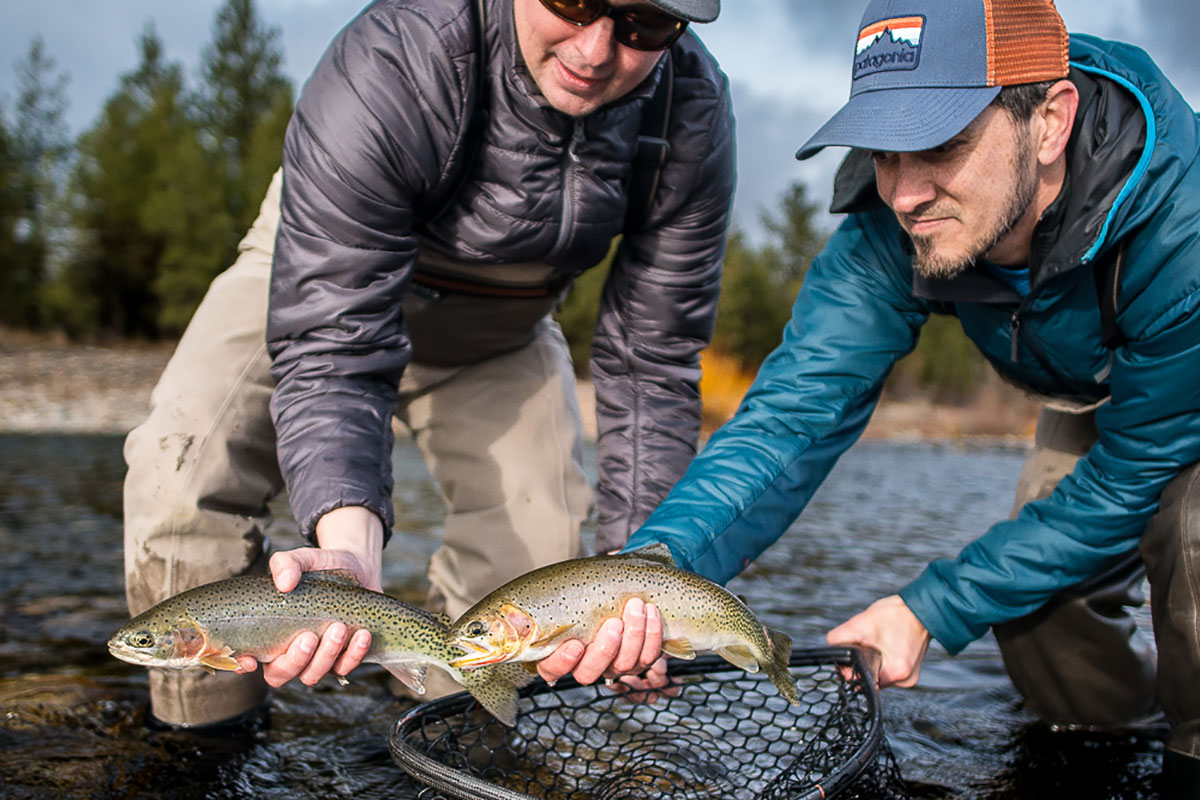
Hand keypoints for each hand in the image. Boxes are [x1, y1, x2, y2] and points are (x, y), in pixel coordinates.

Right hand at [234, 506, 383, 687]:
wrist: (356, 567)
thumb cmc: (320, 567)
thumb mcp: (303, 559)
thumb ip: (286, 564)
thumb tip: (285, 582)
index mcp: (268, 631)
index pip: (245, 658)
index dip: (241, 665)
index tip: (251, 660)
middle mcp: (288, 650)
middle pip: (280, 674)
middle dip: (294, 660)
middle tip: (308, 637)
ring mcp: (315, 658)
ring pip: (312, 675)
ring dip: (325, 656)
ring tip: (338, 628)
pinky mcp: (342, 658)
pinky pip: (344, 668)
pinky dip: (353, 655)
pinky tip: (361, 634)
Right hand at [537, 598, 666, 689]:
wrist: (626, 595)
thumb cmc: (595, 593)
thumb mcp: (579, 589)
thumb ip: (572, 589)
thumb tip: (575, 575)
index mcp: (559, 651)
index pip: (552, 669)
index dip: (562, 662)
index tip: (575, 644)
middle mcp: (586, 664)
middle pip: (589, 672)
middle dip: (605, 648)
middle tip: (614, 623)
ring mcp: (613, 666)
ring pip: (623, 664)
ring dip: (633, 635)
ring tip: (636, 607)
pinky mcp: (638, 662)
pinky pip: (647, 656)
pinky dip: (651, 634)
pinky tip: (651, 612)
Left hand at [826, 594, 930, 687]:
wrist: (920, 609)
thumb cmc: (894, 615)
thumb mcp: (860, 623)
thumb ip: (838, 638)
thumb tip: (830, 652)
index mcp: (894, 672)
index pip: (861, 681)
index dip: (849, 669)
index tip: (850, 653)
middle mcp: (904, 681)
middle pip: (870, 680)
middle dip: (863, 663)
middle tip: (867, 643)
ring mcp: (908, 679)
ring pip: (879, 677)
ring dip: (873, 663)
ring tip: (879, 643)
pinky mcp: (910, 675)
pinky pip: (888, 674)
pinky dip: (883, 663)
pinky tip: (886, 648)